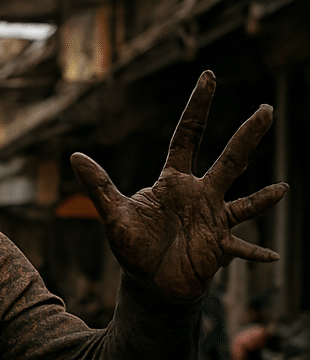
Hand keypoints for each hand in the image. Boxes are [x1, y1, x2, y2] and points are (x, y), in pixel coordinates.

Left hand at [70, 71, 286, 302]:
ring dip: (265, 198)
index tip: (208, 76)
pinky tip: (273, 257)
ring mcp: (213, 219)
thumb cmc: (133, 247)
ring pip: (245, 202)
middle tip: (265, 110)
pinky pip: (242, 248)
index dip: (198, 107)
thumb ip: (99, 186)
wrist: (148, 283)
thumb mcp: (113, 216)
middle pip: (229, 160)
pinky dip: (256, 253)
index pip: (188, 136)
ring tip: (285, 189)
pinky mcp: (219, 247)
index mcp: (174, 181)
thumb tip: (74, 156)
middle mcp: (200, 195)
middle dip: (247, 136)